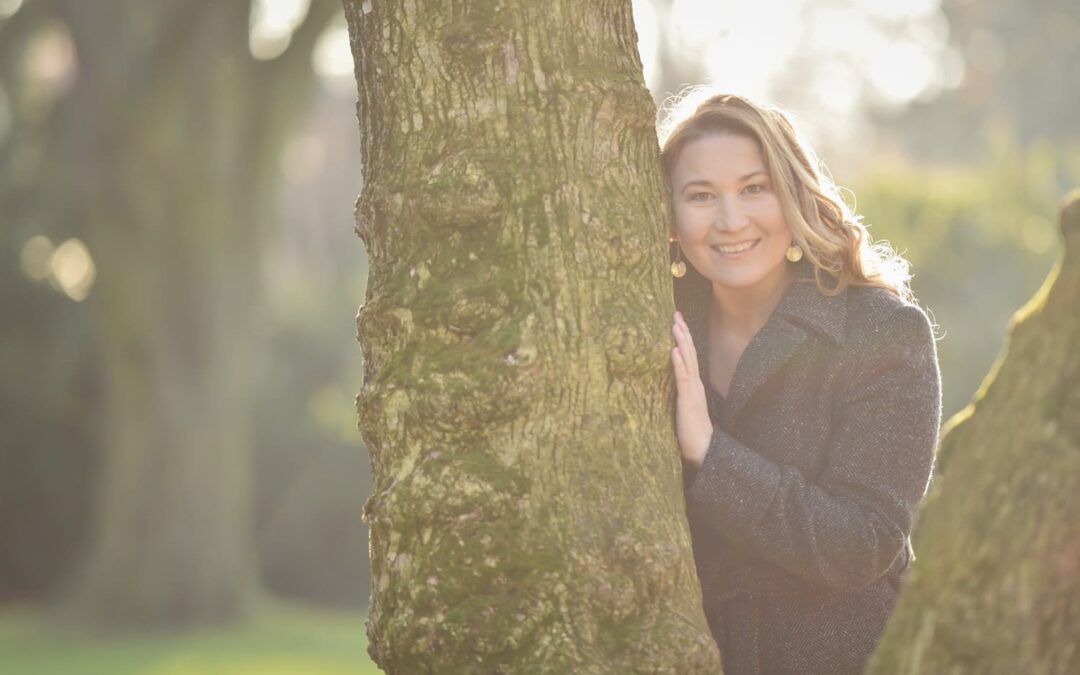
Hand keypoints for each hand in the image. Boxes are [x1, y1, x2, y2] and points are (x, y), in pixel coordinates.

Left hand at [671, 310, 713, 467]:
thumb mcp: (681, 408)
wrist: (704, 449)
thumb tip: (664, 386)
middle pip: (688, 352)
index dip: (683, 338)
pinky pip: (683, 378)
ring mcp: (692, 390)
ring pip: (687, 360)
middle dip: (682, 332)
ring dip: (681, 341)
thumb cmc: (690, 432)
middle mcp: (694, 384)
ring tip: (675, 324)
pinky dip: (679, 363)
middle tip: (676, 314)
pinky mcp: (688, 400)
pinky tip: (675, 351)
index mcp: (692, 385)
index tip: (676, 321)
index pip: (687, 356)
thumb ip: (676, 395)